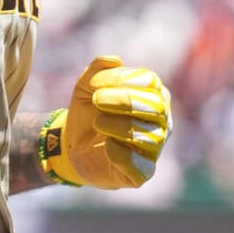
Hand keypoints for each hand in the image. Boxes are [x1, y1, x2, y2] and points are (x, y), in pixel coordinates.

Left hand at [40, 56, 172, 189]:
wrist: (72, 144)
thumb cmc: (87, 110)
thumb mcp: (86, 85)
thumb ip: (97, 68)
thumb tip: (114, 59)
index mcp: (152, 94)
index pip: (150, 82)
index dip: (122, 80)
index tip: (94, 85)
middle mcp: (161, 120)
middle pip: (156, 107)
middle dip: (125, 101)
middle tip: (96, 101)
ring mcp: (155, 147)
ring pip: (149, 136)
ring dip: (119, 126)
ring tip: (97, 122)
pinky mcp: (143, 172)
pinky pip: (142, 167)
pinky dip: (123, 155)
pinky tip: (106, 145)